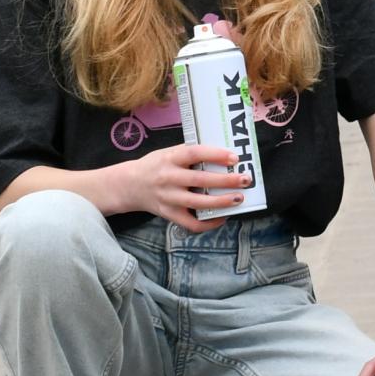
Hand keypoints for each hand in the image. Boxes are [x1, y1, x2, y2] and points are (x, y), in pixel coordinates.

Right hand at [115, 145, 250, 231]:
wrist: (129, 185)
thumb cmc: (155, 165)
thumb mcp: (168, 152)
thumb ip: (191, 153)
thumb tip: (224, 153)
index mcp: (170, 158)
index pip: (194, 153)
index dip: (215, 155)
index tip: (234, 158)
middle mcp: (168, 178)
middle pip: (199, 180)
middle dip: (225, 181)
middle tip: (245, 180)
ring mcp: (168, 198)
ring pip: (197, 203)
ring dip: (221, 202)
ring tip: (239, 199)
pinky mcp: (168, 214)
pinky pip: (190, 223)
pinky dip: (208, 223)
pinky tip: (222, 217)